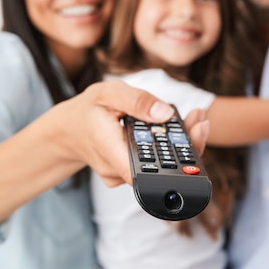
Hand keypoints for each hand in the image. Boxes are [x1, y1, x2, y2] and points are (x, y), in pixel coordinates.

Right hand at [51, 80, 208, 186]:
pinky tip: (178, 126)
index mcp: (111, 151)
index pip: (148, 173)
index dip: (176, 165)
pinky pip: (153, 163)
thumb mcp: (108, 93)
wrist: (68, 130)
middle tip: (201, 120)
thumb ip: (136, 101)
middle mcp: (117, 171)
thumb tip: (165, 113)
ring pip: (159, 165)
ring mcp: (123, 175)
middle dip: (187, 146)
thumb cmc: (88, 109)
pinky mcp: (128, 173)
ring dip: (179, 143)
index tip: (193, 144)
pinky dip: (166, 145)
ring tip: (196, 118)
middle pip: (161, 169)